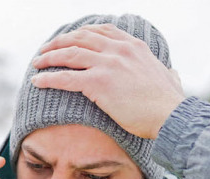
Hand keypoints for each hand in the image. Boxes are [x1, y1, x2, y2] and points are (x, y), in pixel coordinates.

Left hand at [29, 23, 184, 138]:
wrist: (170, 116)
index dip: (81, 33)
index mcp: (134, 46)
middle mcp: (119, 50)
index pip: (102, 31)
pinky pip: (66, 78)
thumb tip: (172, 75)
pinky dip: (48, 78)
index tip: (68, 39)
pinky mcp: (99, 83)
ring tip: (37, 64)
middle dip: (59, 42)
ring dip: (49, 58)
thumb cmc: (170, 105)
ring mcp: (108, 64)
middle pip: (80, 38)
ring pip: (69, 54)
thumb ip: (168, 74)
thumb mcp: (170, 79)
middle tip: (45, 50)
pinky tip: (37, 82)